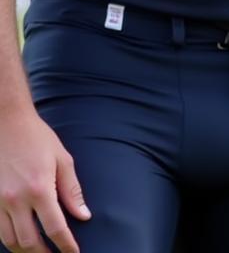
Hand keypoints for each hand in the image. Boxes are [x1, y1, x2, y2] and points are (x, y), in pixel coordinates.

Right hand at [0, 107, 90, 252]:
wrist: (7, 124)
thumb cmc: (38, 139)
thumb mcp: (63, 160)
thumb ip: (72, 190)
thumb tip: (83, 216)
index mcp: (40, 188)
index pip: (55, 227)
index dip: (66, 245)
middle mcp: (17, 199)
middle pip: (29, 242)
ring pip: (10, 241)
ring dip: (25, 252)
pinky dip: (9, 240)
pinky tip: (20, 240)